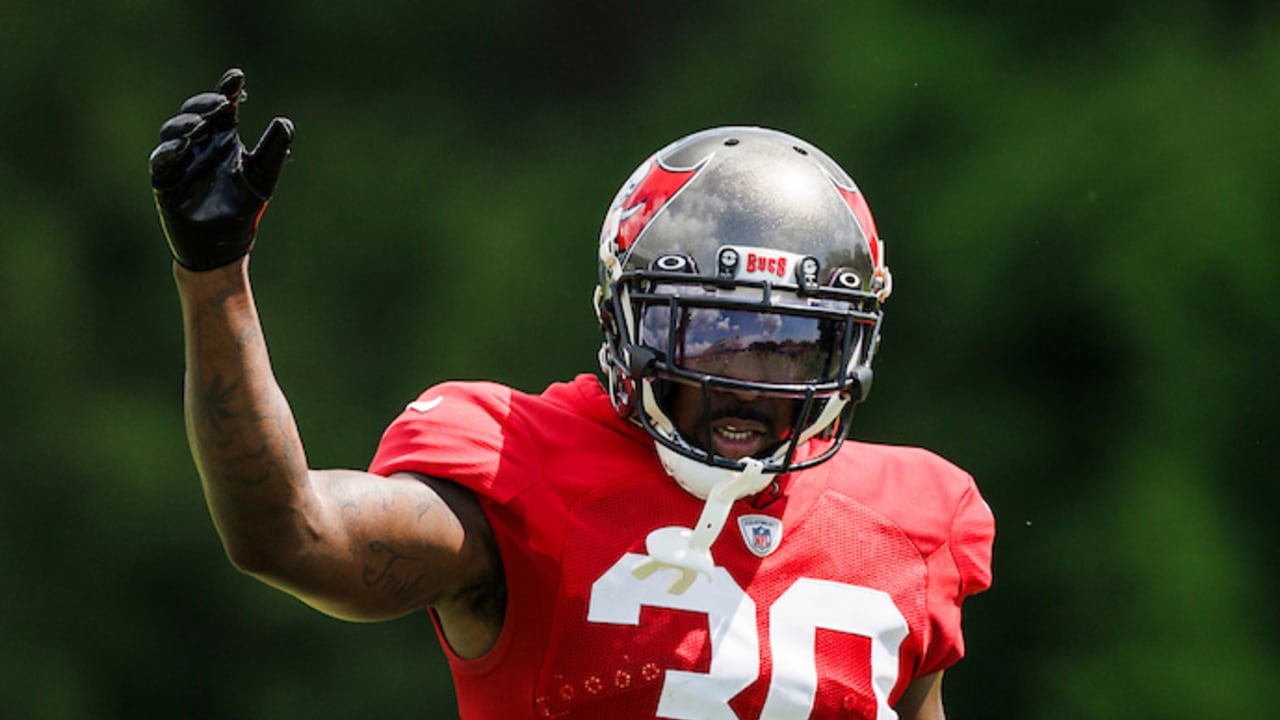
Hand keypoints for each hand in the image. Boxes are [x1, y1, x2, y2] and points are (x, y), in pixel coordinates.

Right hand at [150, 68, 293, 270]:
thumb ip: (272, 150)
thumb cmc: (242, 208)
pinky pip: (161, 160)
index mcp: (223, 139)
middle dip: (205, 104)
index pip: (223, 108)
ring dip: (186, 124)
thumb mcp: (262, 176)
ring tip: (201, 123)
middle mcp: (200, 144)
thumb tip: (284, 122)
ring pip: (174, 132)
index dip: (227, 90)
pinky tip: (182, 146)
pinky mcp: (165, 180)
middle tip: (222, 104)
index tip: (237, 77)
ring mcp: (180, 160)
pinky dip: (169, 151)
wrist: (223, 246)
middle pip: (196, 113)